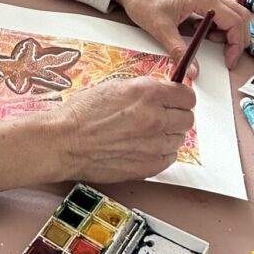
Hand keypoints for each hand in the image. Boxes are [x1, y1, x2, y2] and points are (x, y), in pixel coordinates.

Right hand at [0, 76, 195, 189]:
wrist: (65, 141)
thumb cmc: (82, 113)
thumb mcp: (115, 86)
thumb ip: (144, 90)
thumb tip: (162, 94)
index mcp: (147, 93)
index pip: (187, 95)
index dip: (181, 97)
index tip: (176, 100)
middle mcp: (155, 117)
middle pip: (187, 118)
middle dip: (177, 115)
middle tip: (163, 116)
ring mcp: (154, 144)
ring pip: (179, 139)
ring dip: (168, 135)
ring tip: (147, 133)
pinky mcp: (149, 166)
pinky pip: (169, 157)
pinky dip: (161, 152)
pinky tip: (144, 147)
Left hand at [112, 0, 248, 70]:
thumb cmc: (144, 1)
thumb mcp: (161, 30)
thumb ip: (179, 51)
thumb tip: (192, 70)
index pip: (234, 21)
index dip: (235, 44)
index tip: (229, 59)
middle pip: (240, 16)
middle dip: (238, 39)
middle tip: (228, 56)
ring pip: (232, 13)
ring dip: (229, 32)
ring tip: (213, 44)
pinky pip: (220, 12)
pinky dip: (219, 26)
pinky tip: (205, 35)